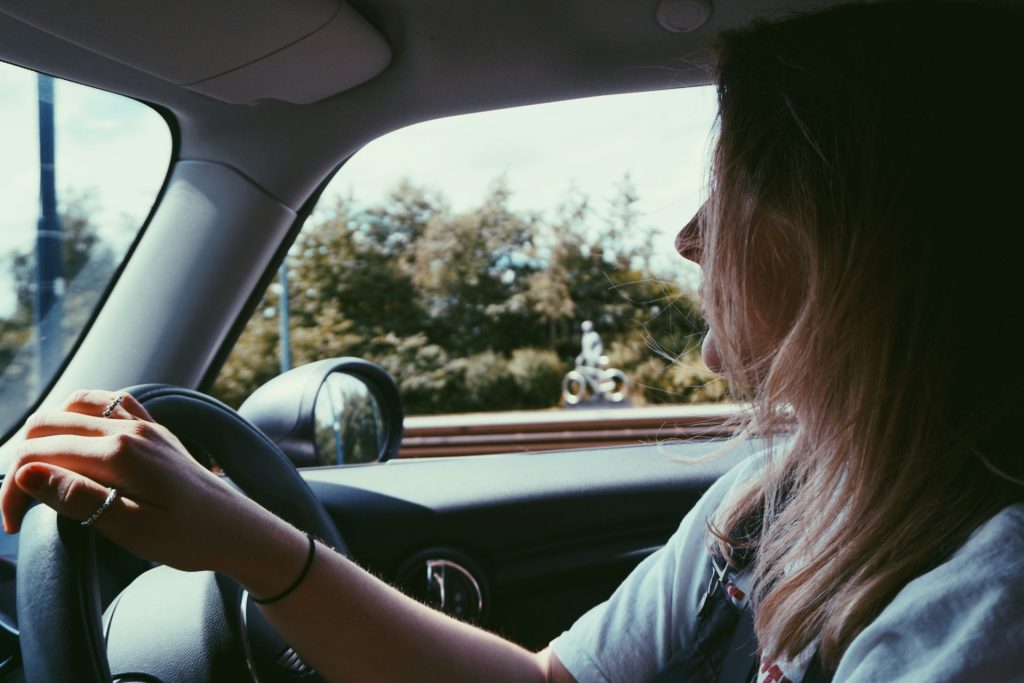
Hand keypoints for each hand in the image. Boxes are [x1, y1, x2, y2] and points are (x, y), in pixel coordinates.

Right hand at [0, 390, 269, 573]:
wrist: (240, 530)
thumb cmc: (190, 538)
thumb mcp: (131, 528)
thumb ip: (78, 498)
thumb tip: (27, 474)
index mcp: (120, 453)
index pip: (39, 456)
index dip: (11, 490)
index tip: (12, 528)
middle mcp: (130, 427)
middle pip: (48, 425)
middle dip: (20, 463)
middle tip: (17, 508)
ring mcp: (145, 424)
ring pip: (74, 406)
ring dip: (46, 434)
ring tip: (38, 475)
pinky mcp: (155, 430)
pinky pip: (109, 403)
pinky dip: (79, 415)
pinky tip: (75, 441)